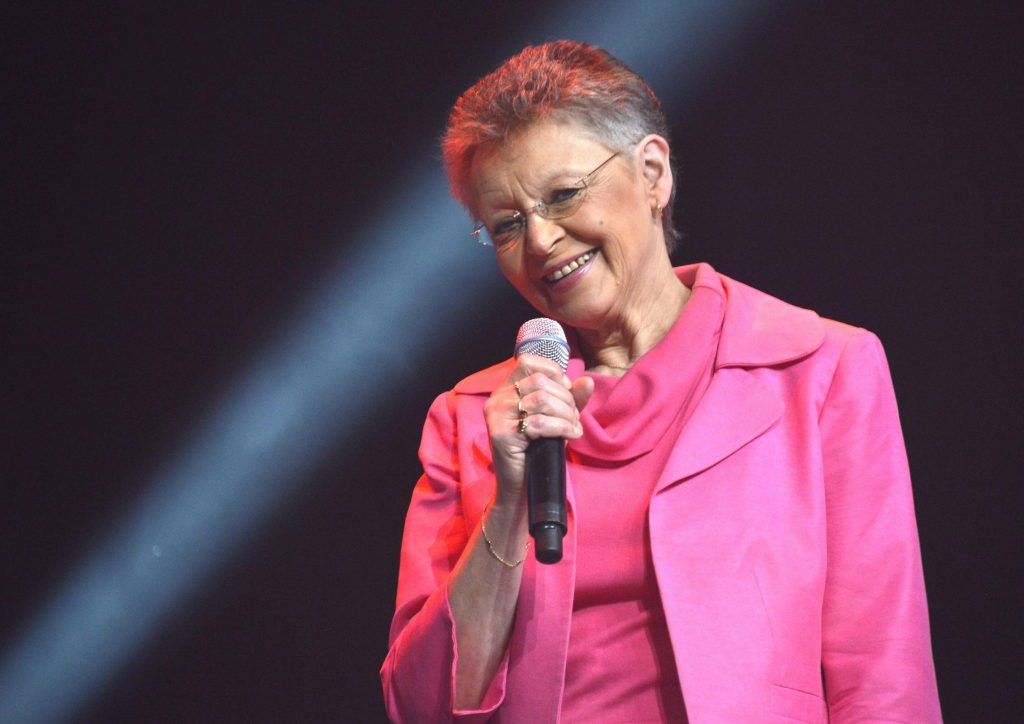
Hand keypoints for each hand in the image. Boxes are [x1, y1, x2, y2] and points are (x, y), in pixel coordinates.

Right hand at [483, 354, 593, 506]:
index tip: (567, 391)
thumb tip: (588, 381)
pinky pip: (540, 423)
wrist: (521, 486)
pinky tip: (571, 436)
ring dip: (566, 415)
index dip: (553, 372)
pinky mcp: (501, 434)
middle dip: (566, 399)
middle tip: (575, 419)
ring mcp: (496, 415)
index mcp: (505, 390)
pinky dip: (563, 428)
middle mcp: (496, 398)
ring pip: (542, 400)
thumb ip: (571, 399)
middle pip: (540, 382)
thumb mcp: (557, 419)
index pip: (527, 361)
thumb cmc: (538, 450)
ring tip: (574, 428)